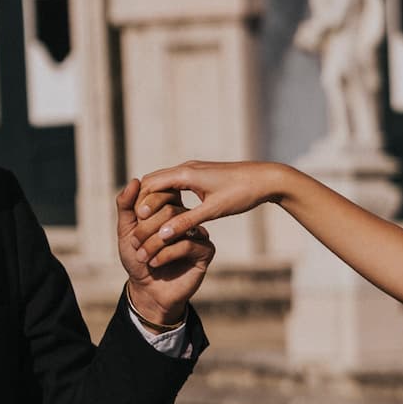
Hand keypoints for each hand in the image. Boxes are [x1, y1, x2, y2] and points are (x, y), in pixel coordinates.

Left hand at [116, 178, 213, 324]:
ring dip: (154, 242)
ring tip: (143, 257)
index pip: (164, 192)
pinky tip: (155, 263)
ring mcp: (198, 234)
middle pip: (170, 209)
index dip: (146, 203)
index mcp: (170, 209)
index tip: (135, 220)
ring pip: (178, 226)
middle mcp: (186, 218)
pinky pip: (188, 244)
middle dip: (147, 227)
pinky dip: (167, 254)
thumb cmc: (137, 259)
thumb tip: (135, 180)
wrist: (148, 290)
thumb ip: (126, 206)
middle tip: (135, 244)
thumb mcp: (126, 231)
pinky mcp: (205, 252)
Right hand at [133, 159, 286, 264]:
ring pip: (164, 183)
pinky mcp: (201, 175)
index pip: (150, 184)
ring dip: (156, 199)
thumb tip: (162, 235)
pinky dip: (169, 197)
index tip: (136, 223)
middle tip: (139, 224)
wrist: (266, 179)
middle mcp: (186, 168)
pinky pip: (177, 184)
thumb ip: (186, 222)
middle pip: (153, 182)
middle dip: (144, 201)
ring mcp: (193, 170)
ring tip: (150, 222)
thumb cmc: (241, 193)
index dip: (140, 203)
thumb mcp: (213, 211)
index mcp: (185, 173)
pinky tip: (171, 214)